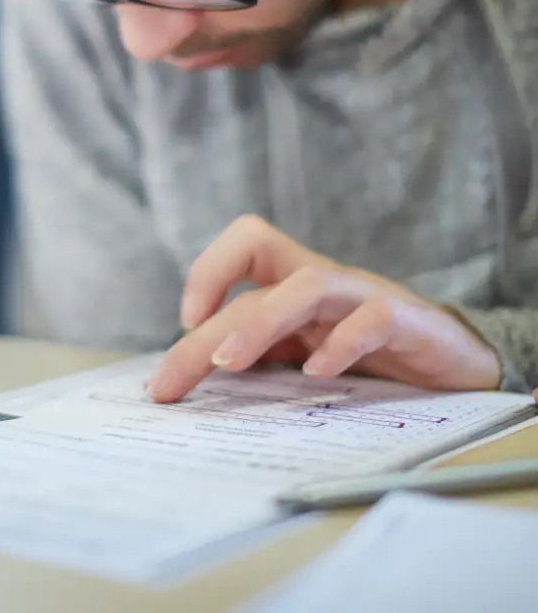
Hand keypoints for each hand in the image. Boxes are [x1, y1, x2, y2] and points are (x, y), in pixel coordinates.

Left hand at [148, 216, 501, 401]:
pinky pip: (372, 318)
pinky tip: (317, 374)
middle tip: (171, 382)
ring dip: (261, 323)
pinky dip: (342, 342)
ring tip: (229, 363)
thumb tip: (187, 378)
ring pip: (309, 286)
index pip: (251, 243)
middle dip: (210, 333)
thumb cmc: (368, 349)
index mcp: (297, 282)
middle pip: (262, 287)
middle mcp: (325, 282)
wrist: (453, 359)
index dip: (211, 268)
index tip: (186, 321)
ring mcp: (363, 296)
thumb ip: (260, 352)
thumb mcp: (304, 348)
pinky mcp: (406, 321)